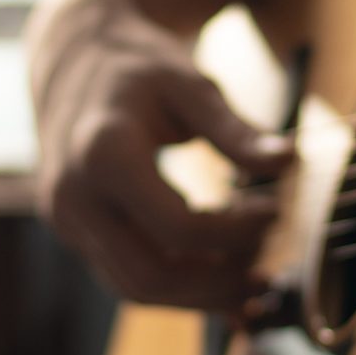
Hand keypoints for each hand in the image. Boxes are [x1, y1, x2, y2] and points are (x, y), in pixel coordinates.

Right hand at [28, 0, 292, 313]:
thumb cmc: (137, 69)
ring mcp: (67, 220)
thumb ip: (236, 131)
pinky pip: (125, 277)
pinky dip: (175, 288)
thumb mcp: (190, 86)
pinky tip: (218, 278)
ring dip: (196, 294)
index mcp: (103, 153)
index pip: (178, 227)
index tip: (274, 212)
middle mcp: (74, 196)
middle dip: (216, 284)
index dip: (237, 232)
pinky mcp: (74, 232)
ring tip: (250, 277)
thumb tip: (288, 162)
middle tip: (266, 272)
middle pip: (150, 276)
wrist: (73, 60)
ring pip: (135, 289)